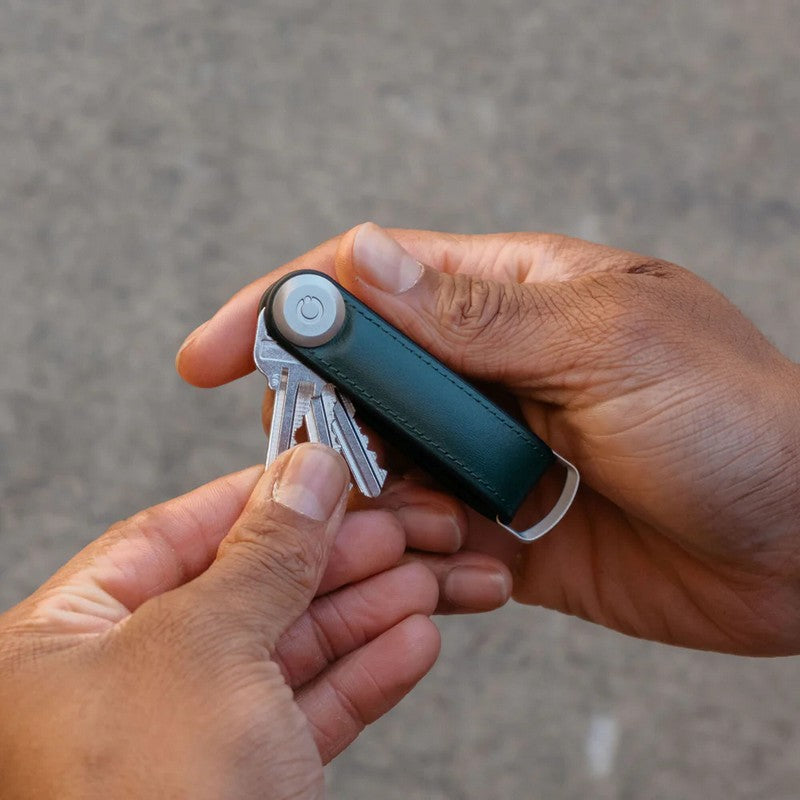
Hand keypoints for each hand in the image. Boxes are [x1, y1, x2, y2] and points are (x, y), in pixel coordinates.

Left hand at [0, 445, 441, 798]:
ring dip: (376, 605)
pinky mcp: (248, 783)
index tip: (339, 472)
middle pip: (258, 584)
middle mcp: (128, 682)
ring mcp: (193, 735)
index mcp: (72, 636)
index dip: (270, 495)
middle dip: (349, 552)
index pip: (185, 528)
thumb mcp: (203, 648)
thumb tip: (307, 473)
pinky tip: (413, 637)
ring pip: (298, 644)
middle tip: (418, 525)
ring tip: (437, 576)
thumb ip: (263, 553)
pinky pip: (315, 708)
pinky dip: (370, 671)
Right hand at [176, 224, 799, 655]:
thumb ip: (479, 314)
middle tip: (305, 471)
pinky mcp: (510, 527)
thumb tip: (364, 261)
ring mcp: (498, 450)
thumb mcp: (606, 343)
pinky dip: (423, 558)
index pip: (371, 285)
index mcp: (513, 297)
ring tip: (417, 528)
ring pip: (391, 468)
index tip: (210, 355)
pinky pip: (434, 539)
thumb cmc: (733, 419)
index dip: (283, 312)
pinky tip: (454, 570)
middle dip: (323, 426)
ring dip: (378, 504)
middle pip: (365, 383)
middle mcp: (494, 370)